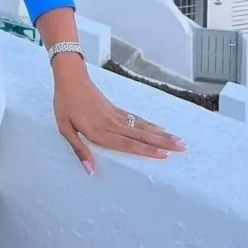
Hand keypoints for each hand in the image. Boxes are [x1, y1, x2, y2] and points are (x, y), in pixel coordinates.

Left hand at [52, 58, 186, 173]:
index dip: (146, 150)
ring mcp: (115, 115)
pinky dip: (149, 124)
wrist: (70, 77)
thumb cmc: (65, 104)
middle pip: (140, 135)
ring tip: (178, 139)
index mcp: (98, 131)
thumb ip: (79, 149)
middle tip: (182, 147)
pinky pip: (135, 118)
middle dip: (162, 142)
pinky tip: (159, 128)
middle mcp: (110, 124)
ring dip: (160, 134)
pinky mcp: (115, 108)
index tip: (164, 154)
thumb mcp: (65, 127)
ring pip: (141, 126)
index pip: (126, 144)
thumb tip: (90, 170)